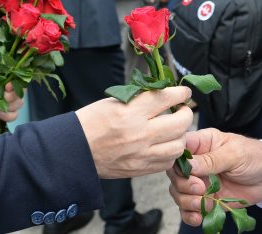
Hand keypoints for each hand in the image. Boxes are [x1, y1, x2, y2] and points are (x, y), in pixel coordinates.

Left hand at [0, 61, 22, 121]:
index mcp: (5, 74)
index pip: (18, 79)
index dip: (16, 84)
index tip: (7, 87)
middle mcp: (8, 87)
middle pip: (20, 93)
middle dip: (13, 98)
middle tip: (3, 97)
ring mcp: (5, 99)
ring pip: (18, 105)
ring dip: (10, 108)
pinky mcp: (0, 110)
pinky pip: (11, 116)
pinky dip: (7, 117)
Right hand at [76, 86, 193, 178]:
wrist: (75, 150)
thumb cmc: (91, 122)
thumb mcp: (113, 102)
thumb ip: (140, 99)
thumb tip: (163, 94)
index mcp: (130, 112)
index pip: (166, 98)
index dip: (181, 93)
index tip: (184, 92)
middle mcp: (139, 134)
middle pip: (179, 123)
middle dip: (186, 114)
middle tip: (182, 110)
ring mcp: (142, 154)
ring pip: (178, 146)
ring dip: (181, 136)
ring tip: (174, 130)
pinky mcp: (140, 169)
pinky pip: (167, 162)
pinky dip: (170, 152)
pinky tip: (164, 145)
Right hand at [166, 128, 261, 226]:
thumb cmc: (254, 156)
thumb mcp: (234, 154)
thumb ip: (211, 160)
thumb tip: (188, 164)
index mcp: (201, 144)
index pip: (177, 150)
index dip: (176, 162)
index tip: (188, 171)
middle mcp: (196, 164)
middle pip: (174, 175)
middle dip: (183, 185)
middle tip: (200, 188)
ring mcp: (200, 183)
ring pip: (178, 193)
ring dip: (186, 201)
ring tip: (202, 203)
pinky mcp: (206, 200)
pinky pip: (189, 209)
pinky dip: (190, 215)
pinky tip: (199, 217)